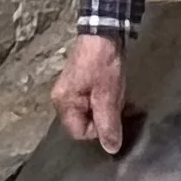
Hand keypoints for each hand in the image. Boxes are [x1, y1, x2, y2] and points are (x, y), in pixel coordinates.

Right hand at [52, 33, 126, 152]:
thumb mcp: (108, 96)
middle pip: (85, 123)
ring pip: (92, 111)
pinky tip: (116, 88)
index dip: (100, 129)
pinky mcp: (81, 82)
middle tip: (118, 103)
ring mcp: (71, 90)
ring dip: (108, 107)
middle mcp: (62, 99)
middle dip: (105, 117)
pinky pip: (93, 100)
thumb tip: (111, 149)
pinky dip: (106, 98)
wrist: (104, 31)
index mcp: (63, 104)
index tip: (114, 115)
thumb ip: (108, 124)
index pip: (80, 133)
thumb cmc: (103, 64)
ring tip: (118, 93)